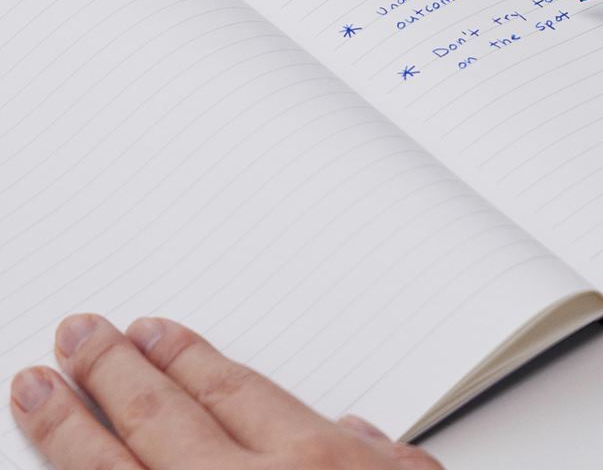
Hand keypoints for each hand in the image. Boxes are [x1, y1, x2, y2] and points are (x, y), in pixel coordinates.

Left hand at [10, 314, 441, 469]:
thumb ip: (381, 459)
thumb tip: (352, 430)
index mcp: (315, 466)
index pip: (232, 392)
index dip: (186, 357)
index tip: (147, 332)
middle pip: (165, 419)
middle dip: (113, 373)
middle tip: (75, 336)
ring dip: (70, 430)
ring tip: (36, 389)